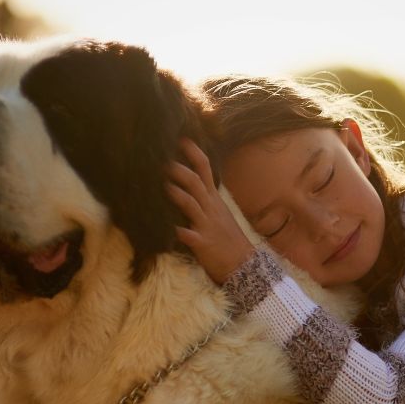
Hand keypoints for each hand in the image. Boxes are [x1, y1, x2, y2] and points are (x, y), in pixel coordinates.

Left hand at [166, 138, 256, 284]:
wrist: (244, 265)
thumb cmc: (228, 238)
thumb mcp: (220, 212)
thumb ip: (205, 196)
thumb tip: (190, 181)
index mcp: (214, 199)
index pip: (205, 169)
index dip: (194, 153)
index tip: (181, 138)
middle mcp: (210, 208)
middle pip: (196, 183)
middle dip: (179, 170)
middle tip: (162, 160)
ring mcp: (207, 225)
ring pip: (191, 204)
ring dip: (176, 194)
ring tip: (160, 185)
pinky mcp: (202, 243)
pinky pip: (188, 235)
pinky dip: (176, 231)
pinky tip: (164, 228)